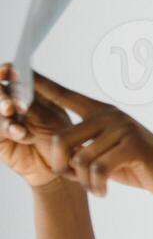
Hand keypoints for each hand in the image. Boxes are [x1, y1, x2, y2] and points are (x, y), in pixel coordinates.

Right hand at [0, 62, 73, 187]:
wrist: (60, 167)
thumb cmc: (60, 140)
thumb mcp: (49, 117)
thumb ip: (31, 101)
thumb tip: (17, 79)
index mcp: (24, 92)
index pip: (8, 74)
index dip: (7, 71)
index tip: (13, 72)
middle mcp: (10, 102)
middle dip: (2, 96)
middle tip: (11, 107)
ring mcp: (2, 119)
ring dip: (5, 115)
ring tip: (20, 128)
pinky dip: (8, 129)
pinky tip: (21, 134)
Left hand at [25, 71, 152, 201]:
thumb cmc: (138, 165)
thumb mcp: (108, 150)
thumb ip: (86, 142)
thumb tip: (57, 148)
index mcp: (101, 111)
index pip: (63, 94)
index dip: (39, 84)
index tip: (14, 69)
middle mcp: (110, 115)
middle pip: (62, 138)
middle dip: (61, 166)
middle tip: (73, 180)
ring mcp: (122, 129)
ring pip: (79, 158)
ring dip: (82, 181)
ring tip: (94, 187)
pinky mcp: (132, 147)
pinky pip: (98, 169)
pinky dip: (96, 186)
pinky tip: (103, 192)